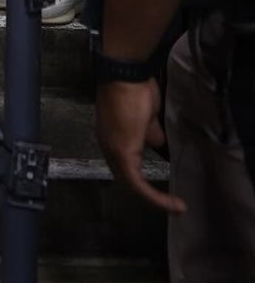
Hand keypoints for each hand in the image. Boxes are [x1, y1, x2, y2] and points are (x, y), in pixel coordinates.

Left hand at [96, 79, 185, 214]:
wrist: (125, 75)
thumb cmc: (136, 89)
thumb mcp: (146, 117)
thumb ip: (150, 133)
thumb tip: (158, 143)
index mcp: (111, 137)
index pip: (125, 166)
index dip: (141, 178)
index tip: (161, 188)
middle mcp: (107, 147)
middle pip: (127, 179)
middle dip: (148, 193)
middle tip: (169, 203)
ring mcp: (112, 152)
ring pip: (132, 185)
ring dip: (153, 198)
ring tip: (174, 206)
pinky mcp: (122, 155)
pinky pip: (138, 184)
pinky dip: (156, 197)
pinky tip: (174, 203)